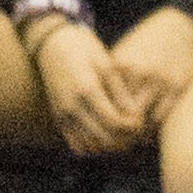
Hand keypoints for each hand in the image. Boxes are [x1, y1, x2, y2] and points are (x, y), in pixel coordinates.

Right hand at [31, 20, 146, 157]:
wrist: (51, 46)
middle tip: (135, 131)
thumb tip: (136, 117)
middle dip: (125, 140)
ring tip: (121, 133)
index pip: (116, 123)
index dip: (133, 127)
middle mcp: (72, 107)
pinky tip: (103, 134)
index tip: (141, 121)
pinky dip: (93, 146)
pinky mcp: (59, 119)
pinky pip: (78, 145)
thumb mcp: (106, 65)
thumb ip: (120, 93)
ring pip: (92, 146)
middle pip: (105, 139)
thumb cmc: (84, 50)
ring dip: (110, 145)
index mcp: (87, 90)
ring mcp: (63, 115)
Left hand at [106, 6, 192, 131]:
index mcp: (119, 65)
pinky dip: (155, 128)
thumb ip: (112, 77)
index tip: (101, 127)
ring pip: (145, 122)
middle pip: (123, 116)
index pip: (105, 102)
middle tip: (117, 139)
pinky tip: (151, 129)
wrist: (183, 25)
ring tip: (133, 137)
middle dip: (119, 130)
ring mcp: (159, 82)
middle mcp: (138, 74)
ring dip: (138, 133)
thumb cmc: (149, 40)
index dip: (102, 119)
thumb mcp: (125, 53)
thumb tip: (98, 104)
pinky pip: (163, 117)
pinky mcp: (178, 88)